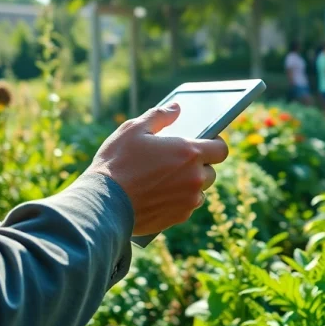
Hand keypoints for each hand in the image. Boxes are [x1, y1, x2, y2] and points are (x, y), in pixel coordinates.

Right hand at [87, 102, 228, 235]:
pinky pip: (187, 207)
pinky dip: (178, 201)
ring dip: (189, 185)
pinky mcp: (178, 217)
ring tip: (165, 179)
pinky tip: (159, 195)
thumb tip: (176, 108)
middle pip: (211, 171)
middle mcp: (195, 178)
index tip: (205, 143)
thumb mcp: (134, 129)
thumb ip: (159, 116)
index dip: (215, 145)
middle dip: (199, 166)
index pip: (221, 149)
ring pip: (199, 191)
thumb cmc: (117, 162)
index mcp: (189, 153)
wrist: (102, 203)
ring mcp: (188, 200)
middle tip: (177, 162)